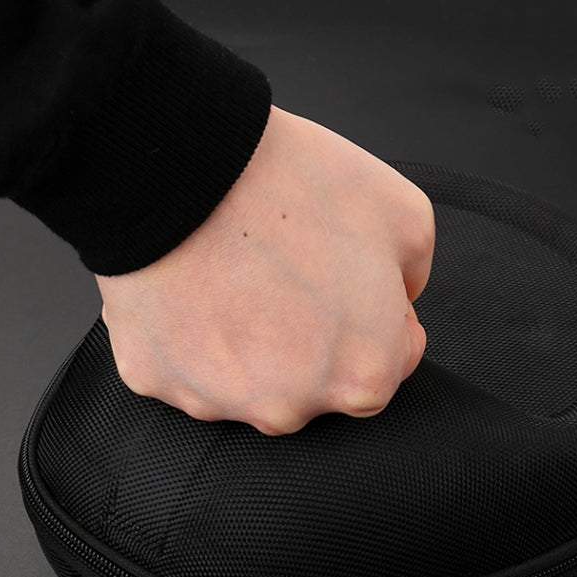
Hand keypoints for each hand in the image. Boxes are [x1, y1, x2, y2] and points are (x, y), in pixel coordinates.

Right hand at [94, 106, 433, 434]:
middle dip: (317, 336)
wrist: (181, 169)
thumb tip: (397, 304)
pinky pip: (194, 369)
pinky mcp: (162, 382)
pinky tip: (200, 291)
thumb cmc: (291, 188)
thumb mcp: (405, 217)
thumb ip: (413, 280)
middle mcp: (293, 407)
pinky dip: (200, 338)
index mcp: (363, 376)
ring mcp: (223, 401)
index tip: (350, 281)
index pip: (393, 360)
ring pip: (255, 381)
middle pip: (320, 380)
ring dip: (256, 342)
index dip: (379, 313)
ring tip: (242, 277)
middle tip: (292, 272)